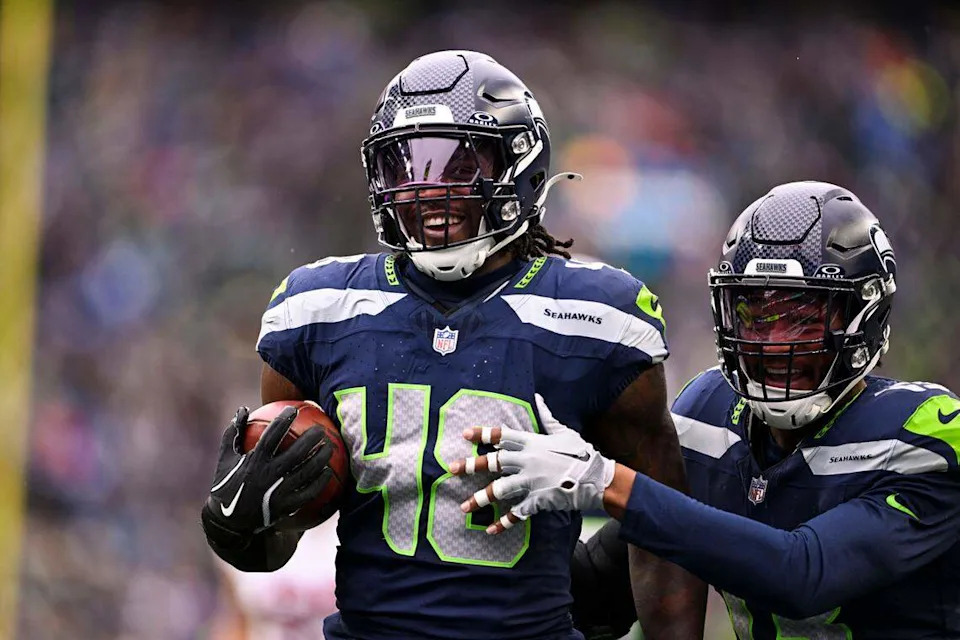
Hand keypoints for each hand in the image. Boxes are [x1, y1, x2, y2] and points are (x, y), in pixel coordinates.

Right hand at [201, 406, 332, 547]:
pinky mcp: (286, 507)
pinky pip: (309, 492)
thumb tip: (243, 409)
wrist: (229, 523)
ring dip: (321, 458)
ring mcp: (278, 493)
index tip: (293, 409)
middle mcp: (267, 476)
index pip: (271, 436)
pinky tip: (328, 471)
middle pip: (296, 454)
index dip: (283, 421)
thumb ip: (233, 433)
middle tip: (321, 429)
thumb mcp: (225, 458)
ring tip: (330, 447)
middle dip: (311, 439)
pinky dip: (320, 481)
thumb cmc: (227, 484)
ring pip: (306, 473)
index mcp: (253, 462)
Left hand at [449, 394, 614, 533]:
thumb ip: (547, 417)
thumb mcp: (564, 432)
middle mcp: (527, 461)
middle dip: (471, 465)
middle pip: (493, 462)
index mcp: (532, 442)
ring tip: (464, 507)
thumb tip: (538, 398)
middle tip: (452, 469)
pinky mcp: (538, 500)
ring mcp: (531, 481)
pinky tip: (491, 529)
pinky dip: (504, 523)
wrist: (597, 479)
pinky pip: (517, 513)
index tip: (465, 434)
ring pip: (500, 489)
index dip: (483, 433)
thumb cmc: (582, 453)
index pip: (503, 435)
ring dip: (480, 498)